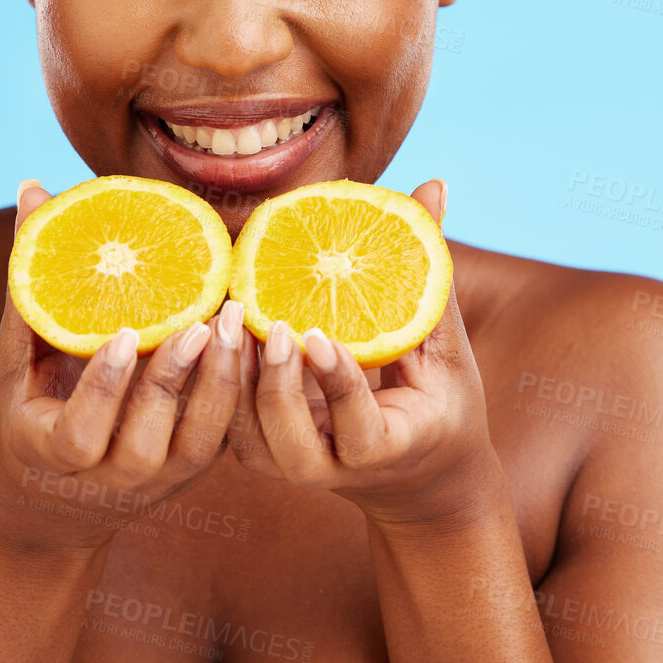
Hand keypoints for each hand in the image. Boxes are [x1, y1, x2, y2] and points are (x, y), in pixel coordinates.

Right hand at [0, 180, 247, 552]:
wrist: (56, 507)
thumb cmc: (28, 416)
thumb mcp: (17, 361)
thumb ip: (31, 283)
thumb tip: (32, 187)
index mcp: (57, 454)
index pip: (82, 432)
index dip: (105, 386)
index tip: (125, 334)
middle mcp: (113, 476)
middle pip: (151, 434)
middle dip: (178, 376)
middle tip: (204, 319)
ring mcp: (160, 477)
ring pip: (201, 436)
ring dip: (222, 379)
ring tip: (235, 320)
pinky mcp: (195, 468)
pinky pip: (225, 431)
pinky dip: (241, 388)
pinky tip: (253, 338)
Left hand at [228, 179, 503, 526]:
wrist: (417, 477)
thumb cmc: (439, 403)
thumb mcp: (446, 348)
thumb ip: (428, 275)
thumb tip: (433, 184)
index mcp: (389, 448)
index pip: (358, 429)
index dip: (338, 386)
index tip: (321, 335)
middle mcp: (336, 470)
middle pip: (291, 444)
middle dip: (275, 384)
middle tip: (268, 321)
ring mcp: (295, 469)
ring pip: (251, 439)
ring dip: (235, 379)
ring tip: (231, 316)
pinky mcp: (264, 457)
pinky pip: (231, 426)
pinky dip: (220, 380)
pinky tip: (216, 329)